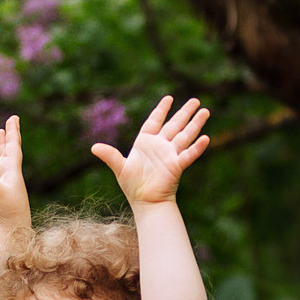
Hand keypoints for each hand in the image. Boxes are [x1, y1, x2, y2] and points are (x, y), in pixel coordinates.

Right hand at [0, 115, 32, 229]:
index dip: (13, 132)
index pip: (13, 147)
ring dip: (0, 147)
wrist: (11, 230)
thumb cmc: (9, 212)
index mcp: (12, 171)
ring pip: (0, 160)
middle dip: (9, 135)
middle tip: (12, 120)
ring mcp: (1, 182)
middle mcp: (8, 174)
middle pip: (9, 150)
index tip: (14, 118)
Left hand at [92, 95, 211, 207]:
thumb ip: (110, 156)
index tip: (169, 98)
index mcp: (146, 142)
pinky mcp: (177, 166)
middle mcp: (160, 146)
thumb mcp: (120, 168)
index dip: (162, 110)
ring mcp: (170, 155)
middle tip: (196, 100)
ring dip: (195, 124)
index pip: (155, 121)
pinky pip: (188, 155)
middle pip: (175, 125)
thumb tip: (94, 147)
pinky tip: (205, 138)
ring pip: (185, 135)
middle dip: (185, 112)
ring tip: (205, 111)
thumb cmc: (132, 185)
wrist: (144, 202)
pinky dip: (197, 148)